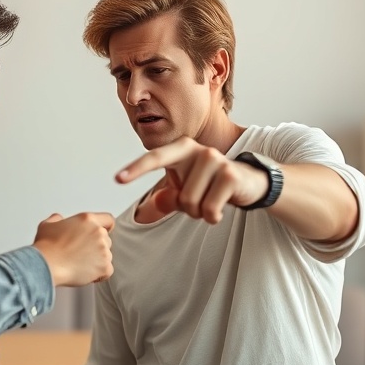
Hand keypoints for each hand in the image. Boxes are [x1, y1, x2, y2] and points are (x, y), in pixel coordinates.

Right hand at [32, 212, 114, 286]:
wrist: (47, 264)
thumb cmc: (46, 246)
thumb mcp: (47, 225)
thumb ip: (57, 219)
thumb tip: (58, 219)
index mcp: (87, 220)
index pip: (108, 219)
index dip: (106, 227)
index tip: (102, 233)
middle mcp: (98, 233)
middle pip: (107, 239)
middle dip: (97, 246)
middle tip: (82, 253)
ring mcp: (103, 250)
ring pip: (107, 256)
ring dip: (97, 260)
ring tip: (80, 264)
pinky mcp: (104, 266)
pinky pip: (107, 271)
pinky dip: (99, 274)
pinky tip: (86, 273)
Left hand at [116, 136, 267, 223]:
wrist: (247, 181)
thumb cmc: (208, 184)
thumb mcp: (185, 190)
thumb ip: (168, 198)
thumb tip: (158, 203)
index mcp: (180, 149)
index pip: (154, 158)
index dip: (136, 169)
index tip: (118, 179)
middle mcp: (197, 150)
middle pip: (178, 196)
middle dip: (188, 208)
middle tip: (200, 200)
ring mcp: (215, 159)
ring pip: (192, 203)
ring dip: (201, 212)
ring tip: (212, 200)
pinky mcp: (230, 174)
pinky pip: (210, 209)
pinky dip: (213, 216)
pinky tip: (222, 205)